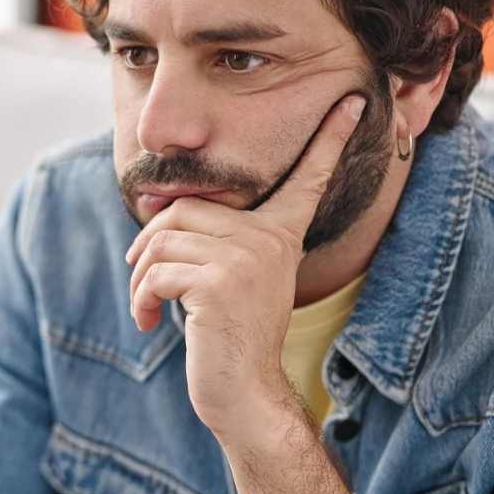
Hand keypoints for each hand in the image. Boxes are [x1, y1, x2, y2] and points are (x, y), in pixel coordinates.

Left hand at [124, 95, 363, 435]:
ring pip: (162, 240)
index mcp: (279, 235)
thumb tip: (156, 207)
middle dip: (149, 245)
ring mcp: (247, 259)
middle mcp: (270, 240)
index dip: (330, 140)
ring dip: (140, 278)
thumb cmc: (228, 336)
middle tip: (142, 280)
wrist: (241, 391)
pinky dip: (141, 297)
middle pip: (183, 209)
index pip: (307, 179)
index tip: (353, 102)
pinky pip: (157, 271)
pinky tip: (148, 321)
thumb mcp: (228, 278)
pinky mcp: (219, 282)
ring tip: (147, 306)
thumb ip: (212, 239)